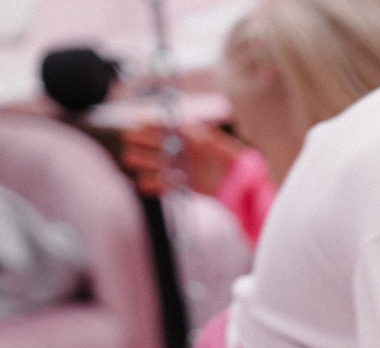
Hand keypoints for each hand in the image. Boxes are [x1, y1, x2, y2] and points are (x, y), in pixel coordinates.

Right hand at [119, 122, 241, 196]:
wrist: (246, 190)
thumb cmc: (240, 164)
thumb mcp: (226, 148)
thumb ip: (208, 138)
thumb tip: (185, 127)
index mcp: (190, 138)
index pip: (162, 128)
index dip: (149, 126)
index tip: (139, 125)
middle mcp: (181, 151)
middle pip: (151, 144)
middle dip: (140, 143)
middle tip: (132, 144)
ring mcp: (180, 169)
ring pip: (151, 163)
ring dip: (142, 161)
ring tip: (136, 162)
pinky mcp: (182, 187)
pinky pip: (160, 185)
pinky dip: (150, 184)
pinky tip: (143, 184)